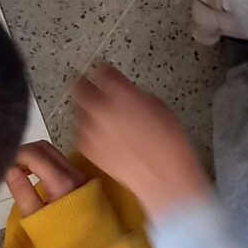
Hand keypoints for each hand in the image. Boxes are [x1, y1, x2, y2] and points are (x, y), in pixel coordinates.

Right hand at [3, 141, 85, 217]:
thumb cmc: (58, 237)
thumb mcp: (34, 216)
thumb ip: (21, 190)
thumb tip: (8, 168)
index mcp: (62, 183)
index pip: (34, 153)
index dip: (15, 154)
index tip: (3, 163)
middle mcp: (73, 173)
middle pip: (44, 148)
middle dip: (24, 152)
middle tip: (10, 165)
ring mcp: (78, 174)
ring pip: (52, 152)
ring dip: (33, 155)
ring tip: (18, 171)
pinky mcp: (78, 178)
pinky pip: (57, 160)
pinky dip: (42, 161)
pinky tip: (32, 173)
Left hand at [70, 64, 211, 219]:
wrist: (163, 177)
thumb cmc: (169, 143)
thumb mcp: (158, 107)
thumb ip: (135, 96)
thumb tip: (125, 96)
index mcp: (121, 92)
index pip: (103, 71)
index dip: (104, 70)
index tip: (105, 72)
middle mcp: (101, 107)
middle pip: (80, 86)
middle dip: (85, 84)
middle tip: (90, 86)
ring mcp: (91, 129)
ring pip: (78, 110)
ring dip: (86, 108)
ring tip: (99, 114)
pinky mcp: (87, 148)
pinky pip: (80, 132)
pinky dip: (87, 130)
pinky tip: (100, 134)